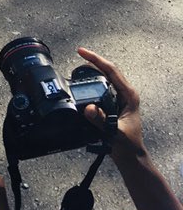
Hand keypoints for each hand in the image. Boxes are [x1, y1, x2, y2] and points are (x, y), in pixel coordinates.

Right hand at [77, 49, 144, 166]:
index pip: (112, 70)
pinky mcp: (112, 103)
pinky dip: (92, 80)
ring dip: (92, 69)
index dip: (96, 59)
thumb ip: (101, 120)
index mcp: (129, 95)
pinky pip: (101, 86)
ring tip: (79, 64)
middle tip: (79, 54)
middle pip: (108, 70)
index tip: (82, 52)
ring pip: (105, 76)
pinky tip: (83, 80)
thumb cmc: (127, 146)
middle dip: (93, 60)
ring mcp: (119, 97)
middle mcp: (125, 93)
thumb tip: (89, 107)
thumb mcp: (114, 133)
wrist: (130, 157)